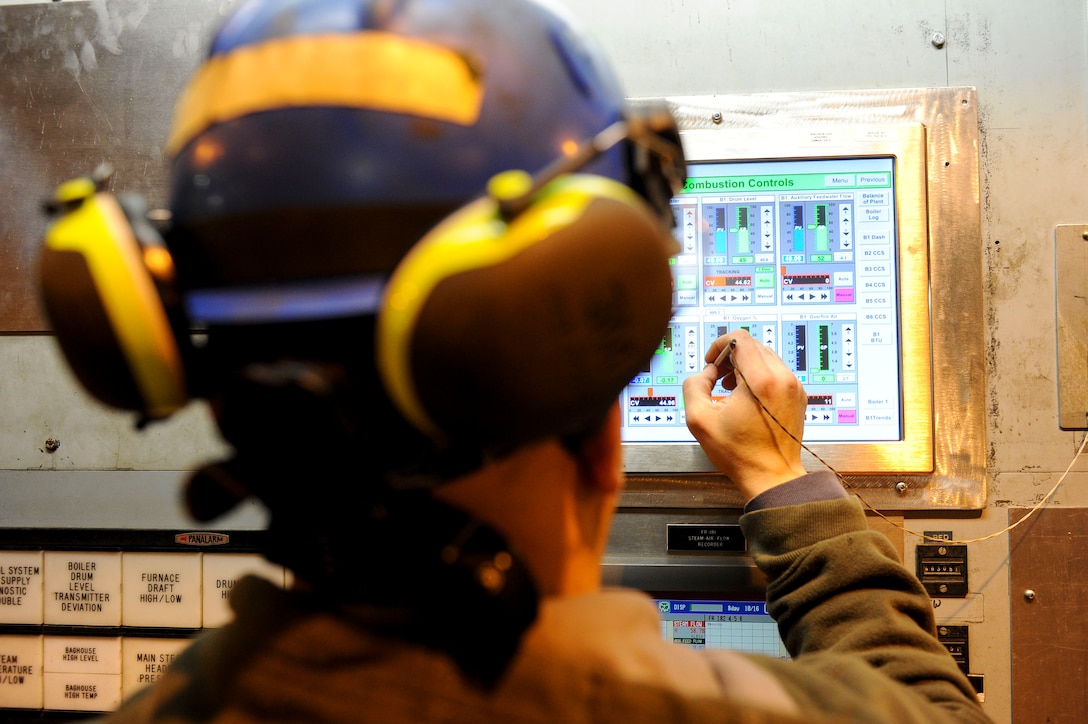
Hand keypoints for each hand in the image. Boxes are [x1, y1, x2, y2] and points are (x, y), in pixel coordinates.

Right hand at [682, 329, 807, 501]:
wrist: (772, 476)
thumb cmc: (740, 454)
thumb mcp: (699, 419)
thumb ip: (694, 385)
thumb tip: (706, 372)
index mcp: (761, 381)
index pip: (740, 338)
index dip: (719, 345)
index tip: (711, 362)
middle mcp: (782, 379)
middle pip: (753, 345)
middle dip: (730, 356)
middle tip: (717, 377)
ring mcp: (793, 387)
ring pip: (765, 356)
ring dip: (744, 365)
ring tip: (730, 388)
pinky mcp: (797, 395)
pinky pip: (776, 371)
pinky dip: (758, 376)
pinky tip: (746, 397)